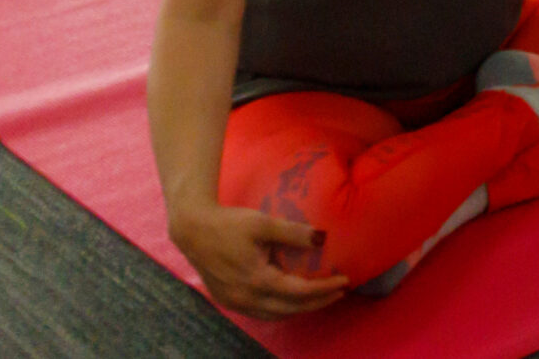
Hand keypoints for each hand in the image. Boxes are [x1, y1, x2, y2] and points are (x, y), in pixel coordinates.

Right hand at [169, 202, 349, 317]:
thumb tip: (323, 238)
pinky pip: (260, 313)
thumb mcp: (263, 223)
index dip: (324, 289)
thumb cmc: (229, 224)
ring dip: (300, 309)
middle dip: (318, 303)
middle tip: (339, 292)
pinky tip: (292, 299)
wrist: (193, 230)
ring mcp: (234, 302)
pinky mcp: (228, 300)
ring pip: (275, 315)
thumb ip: (294, 233)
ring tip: (321, 297)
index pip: (299, 291)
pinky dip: (281, 309)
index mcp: (256, 280)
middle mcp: (245, 298)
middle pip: (290, 309)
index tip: (345, 281)